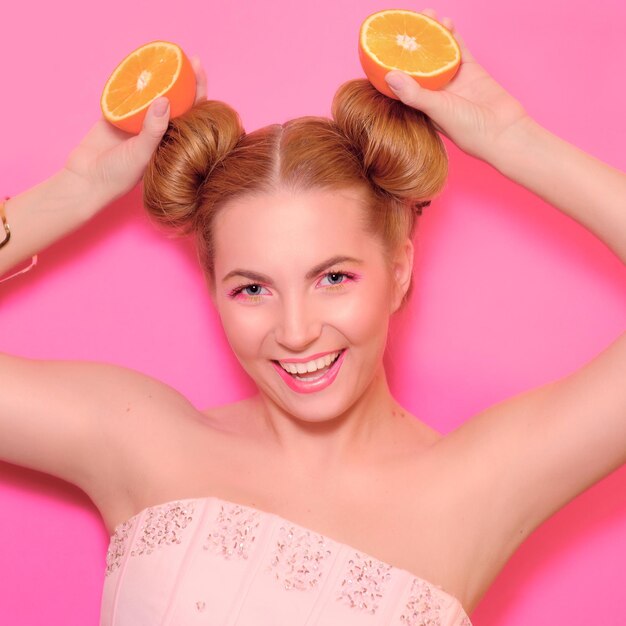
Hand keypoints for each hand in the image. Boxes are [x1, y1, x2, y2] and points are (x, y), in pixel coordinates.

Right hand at [62, 55, 208, 209]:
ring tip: (167, 56)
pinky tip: (140, 64)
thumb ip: (153, 130)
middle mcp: (157, 129)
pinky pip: (127, 92)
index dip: (198, 91)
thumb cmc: (119, 174)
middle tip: (189, 57)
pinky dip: (133, 79)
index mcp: (171, 140)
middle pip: (176, 99)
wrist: (86, 178)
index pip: (191, 113)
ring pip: (152, 93)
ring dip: (160, 76)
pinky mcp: (117, 113)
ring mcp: (138, 120)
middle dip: (184, 77)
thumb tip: (166, 100)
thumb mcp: (141, 154)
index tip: (200, 69)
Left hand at [384, 8, 530, 162]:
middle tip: (406, 23)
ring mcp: (453, 80)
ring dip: (432, 36)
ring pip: (438, 53)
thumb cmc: (468, 129)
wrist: (504, 131)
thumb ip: (414, 94)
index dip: (393, 64)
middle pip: (419, 64)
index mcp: (422, 105)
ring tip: (426, 16)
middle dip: (412, 44)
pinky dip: (452, 36)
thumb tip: (389, 75)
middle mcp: (436, 92)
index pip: (402, 82)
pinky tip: (445, 22)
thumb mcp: (437, 110)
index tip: (385, 45)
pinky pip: (459, 49)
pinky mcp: (471, 71)